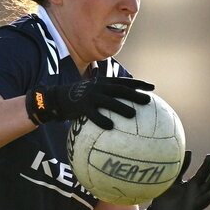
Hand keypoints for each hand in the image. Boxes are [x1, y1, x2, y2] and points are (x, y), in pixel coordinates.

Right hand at [25, 76, 153, 129]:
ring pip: (109, 101)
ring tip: (133, 115)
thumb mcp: (93, 95)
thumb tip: (124, 113)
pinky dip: (102, 120)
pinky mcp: (82, 106)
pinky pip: (94, 115)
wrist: (57, 99)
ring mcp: (91, 96)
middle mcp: (99, 87)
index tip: (153, 88)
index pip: (125, 82)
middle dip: (135, 94)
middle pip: (121, 89)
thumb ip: (107, 100)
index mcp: (104, 83)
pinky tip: (110, 127)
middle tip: (148, 101)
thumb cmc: (78, 101)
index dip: (139, 84)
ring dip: (122, 107)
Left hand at [144, 152, 209, 209]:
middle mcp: (197, 195)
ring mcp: (194, 207)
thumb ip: (181, 169)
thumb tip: (189, 151)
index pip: (203, 173)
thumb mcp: (173, 181)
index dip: (208, 165)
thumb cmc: (167, 195)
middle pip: (208, 186)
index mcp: (194, 184)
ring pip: (204, 201)